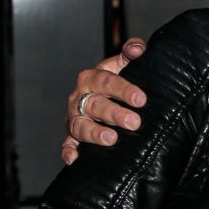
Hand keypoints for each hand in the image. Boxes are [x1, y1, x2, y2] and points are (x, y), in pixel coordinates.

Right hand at [62, 37, 148, 164]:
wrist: (103, 97)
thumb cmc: (117, 81)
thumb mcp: (124, 64)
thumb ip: (133, 51)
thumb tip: (136, 49)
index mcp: (93, 77)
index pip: (107, 81)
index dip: (123, 89)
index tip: (140, 99)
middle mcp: (81, 96)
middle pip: (95, 104)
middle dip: (114, 114)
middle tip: (134, 122)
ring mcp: (75, 116)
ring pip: (80, 125)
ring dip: (94, 133)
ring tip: (111, 139)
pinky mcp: (72, 135)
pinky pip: (68, 144)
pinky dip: (69, 151)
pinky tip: (74, 159)